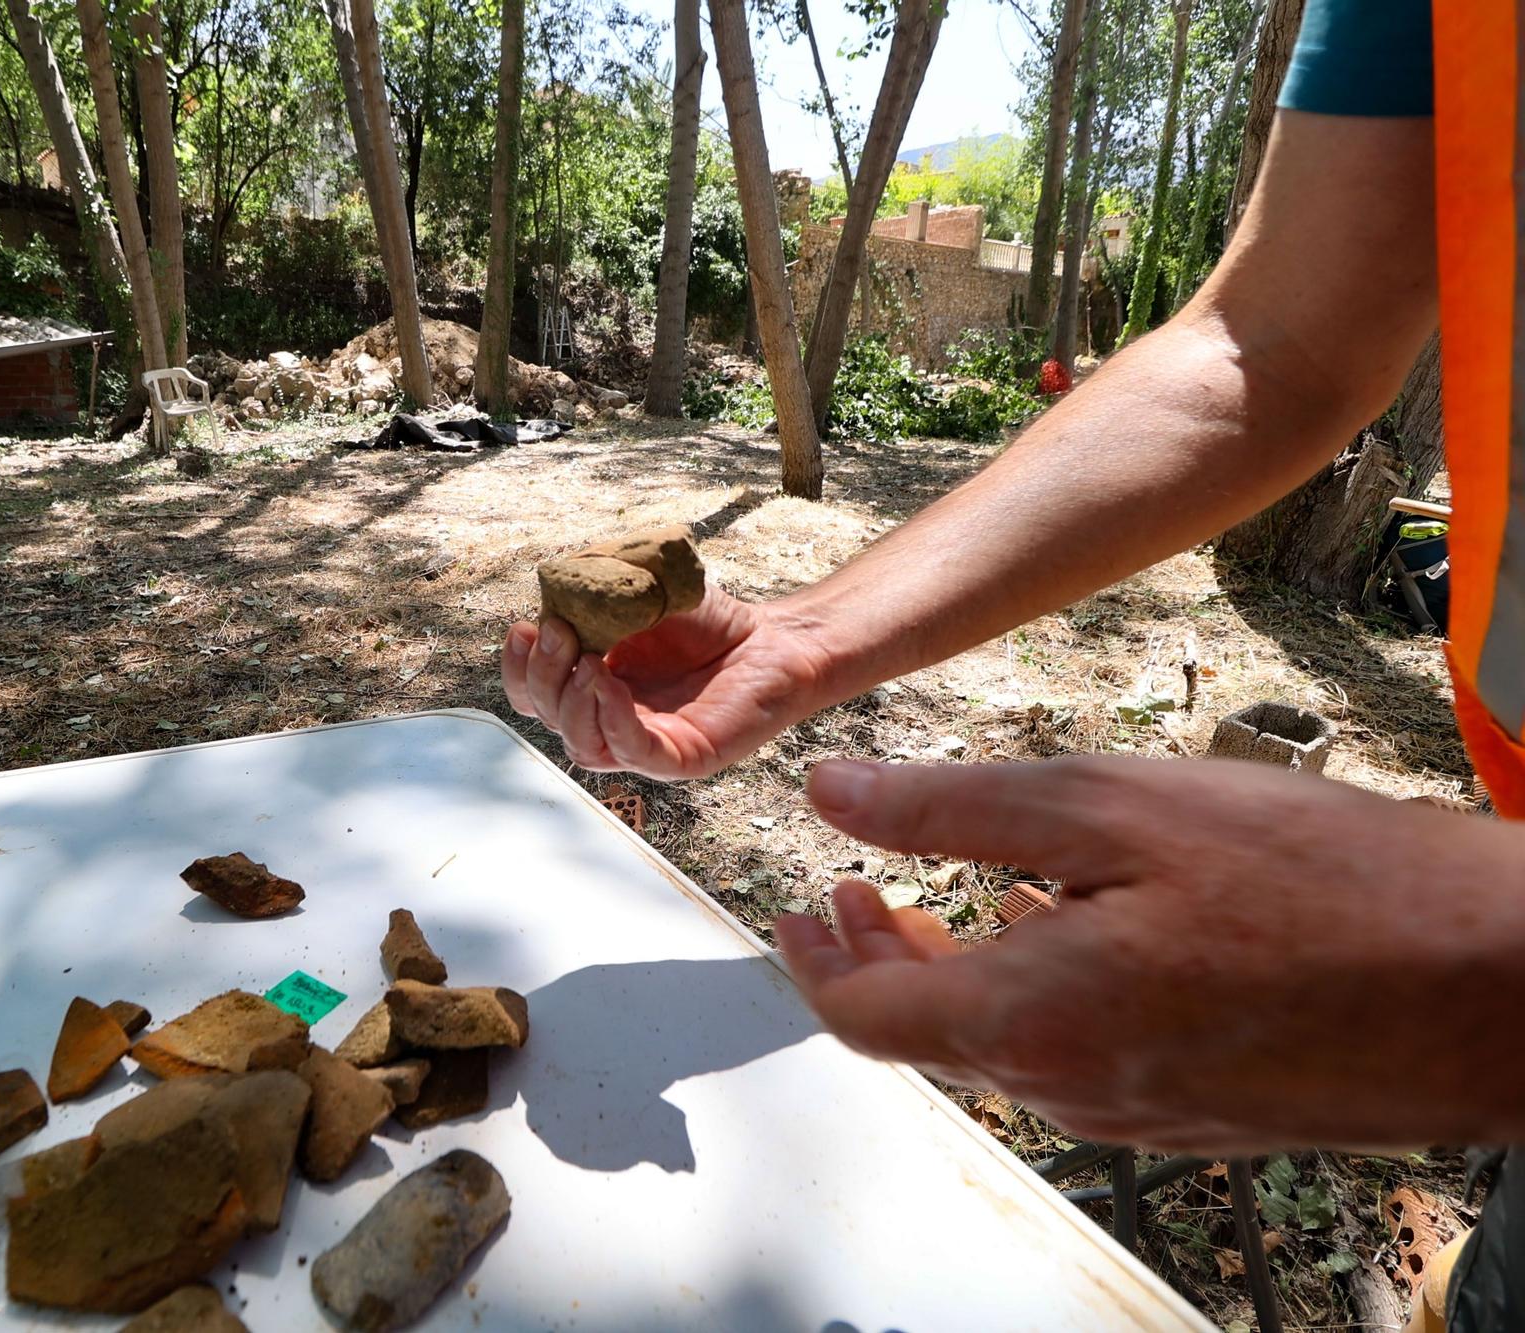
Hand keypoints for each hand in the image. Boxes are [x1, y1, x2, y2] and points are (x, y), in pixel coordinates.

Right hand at [501, 587, 836, 778]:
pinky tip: (609, 684)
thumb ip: (593, 598)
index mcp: (591, 687)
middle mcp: (610, 721)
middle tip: (559, 633)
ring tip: (588, 659)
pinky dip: (611, 719)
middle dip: (543, 675)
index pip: (534, 694)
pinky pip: (632, 752)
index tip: (523, 629)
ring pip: (581, 745)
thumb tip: (547, 601)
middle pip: (550, 718)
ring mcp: (643, 744)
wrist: (772, 636)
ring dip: (571, 701)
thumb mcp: (638, 595)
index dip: (518, 668)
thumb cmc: (708, 619)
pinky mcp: (680, 758)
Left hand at [774, 755, 1524, 1153]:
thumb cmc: (1325, 883)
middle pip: (928, 1037)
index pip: (864, 1017)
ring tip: (933, 906)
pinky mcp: (1197, 1112)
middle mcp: (1072, 1091)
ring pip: (1003, 1048)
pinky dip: (1032, 996)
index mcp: (1032, 1021)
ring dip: (952, 977)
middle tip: (847, 896)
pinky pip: (1078, 1059)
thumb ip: (952, 809)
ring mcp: (1137, 1113)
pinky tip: (1055, 935)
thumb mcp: (1114, 806)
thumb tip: (830, 793)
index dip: (814, 960)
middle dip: (873, 962)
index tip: (797, 908)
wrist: (1499, 985)